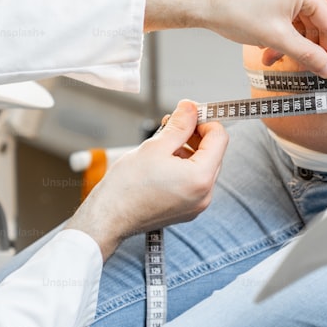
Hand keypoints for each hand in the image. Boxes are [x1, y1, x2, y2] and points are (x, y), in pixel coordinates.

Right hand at [65, 101, 226, 259]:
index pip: (219, 138)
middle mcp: (205, 194)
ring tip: (163, 144)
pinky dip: (183, 167)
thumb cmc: (126, 187)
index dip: (205, 120)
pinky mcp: (187, 210)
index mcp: (201, 178)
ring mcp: (197, 205)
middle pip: (213, 153)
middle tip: (172, 124)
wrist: (108, 219)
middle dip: (195, 135)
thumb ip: (180, 124)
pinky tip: (163, 162)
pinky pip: (194, 182)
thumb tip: (191, 108)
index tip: (188, 113)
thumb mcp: (155, 146)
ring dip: (188, 150)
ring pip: (203, 166)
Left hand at [205, 0, 326, 76]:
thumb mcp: (277, 39)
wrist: (204, 0)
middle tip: (299, 68)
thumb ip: (307, 55)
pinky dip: (283, 30)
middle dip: (305, 47)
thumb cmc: (235, 12)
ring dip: (291, 41)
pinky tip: (270, 45)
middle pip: (316, 21)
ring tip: (273, 57)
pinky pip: (289, 11)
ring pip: (301, 19)